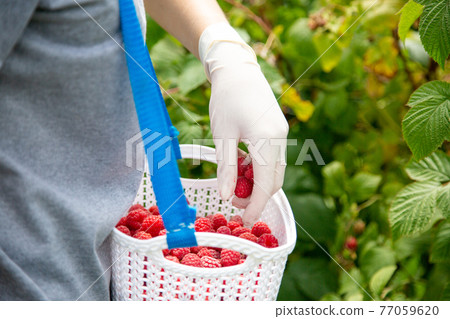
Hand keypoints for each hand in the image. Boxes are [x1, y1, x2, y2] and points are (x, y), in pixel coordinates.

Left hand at [199, 23, 288, 225]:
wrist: (237, 69)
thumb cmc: (226, 100)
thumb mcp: (222, 137)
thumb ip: (226, 168)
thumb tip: (226, 197)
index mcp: (267, 140)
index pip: (265, 184)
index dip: (255, 206)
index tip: (244, 221)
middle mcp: (280, 138)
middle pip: (274, 180)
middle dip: (256, 196)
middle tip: (233, 203)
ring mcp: (282, 133)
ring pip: (275, 170)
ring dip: (258, 183)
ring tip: (234, 184)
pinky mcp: (279, 130)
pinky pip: (273, 158)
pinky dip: (260, 168)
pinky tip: (242, 166)